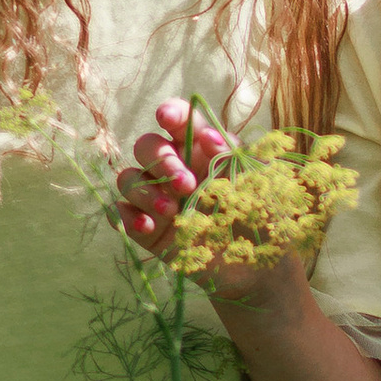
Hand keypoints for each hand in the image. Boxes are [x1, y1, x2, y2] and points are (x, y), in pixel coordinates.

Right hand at [115, 100, 303, 315]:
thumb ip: (233, 156)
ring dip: (144, 191)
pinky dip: (126, 216)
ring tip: (171, 211)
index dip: (170, 113)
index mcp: (202, 149)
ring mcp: (158, 198)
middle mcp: (175, 168)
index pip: (179, 120)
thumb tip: (208, 136)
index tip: (166, 118)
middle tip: (186, 185)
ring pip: (128, 178)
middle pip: (146, 146)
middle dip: (161, 161)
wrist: (258, 267)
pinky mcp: (147, 228)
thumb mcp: (256, 182)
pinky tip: (148, 226)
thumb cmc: (261, 216)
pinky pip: (120, 213)